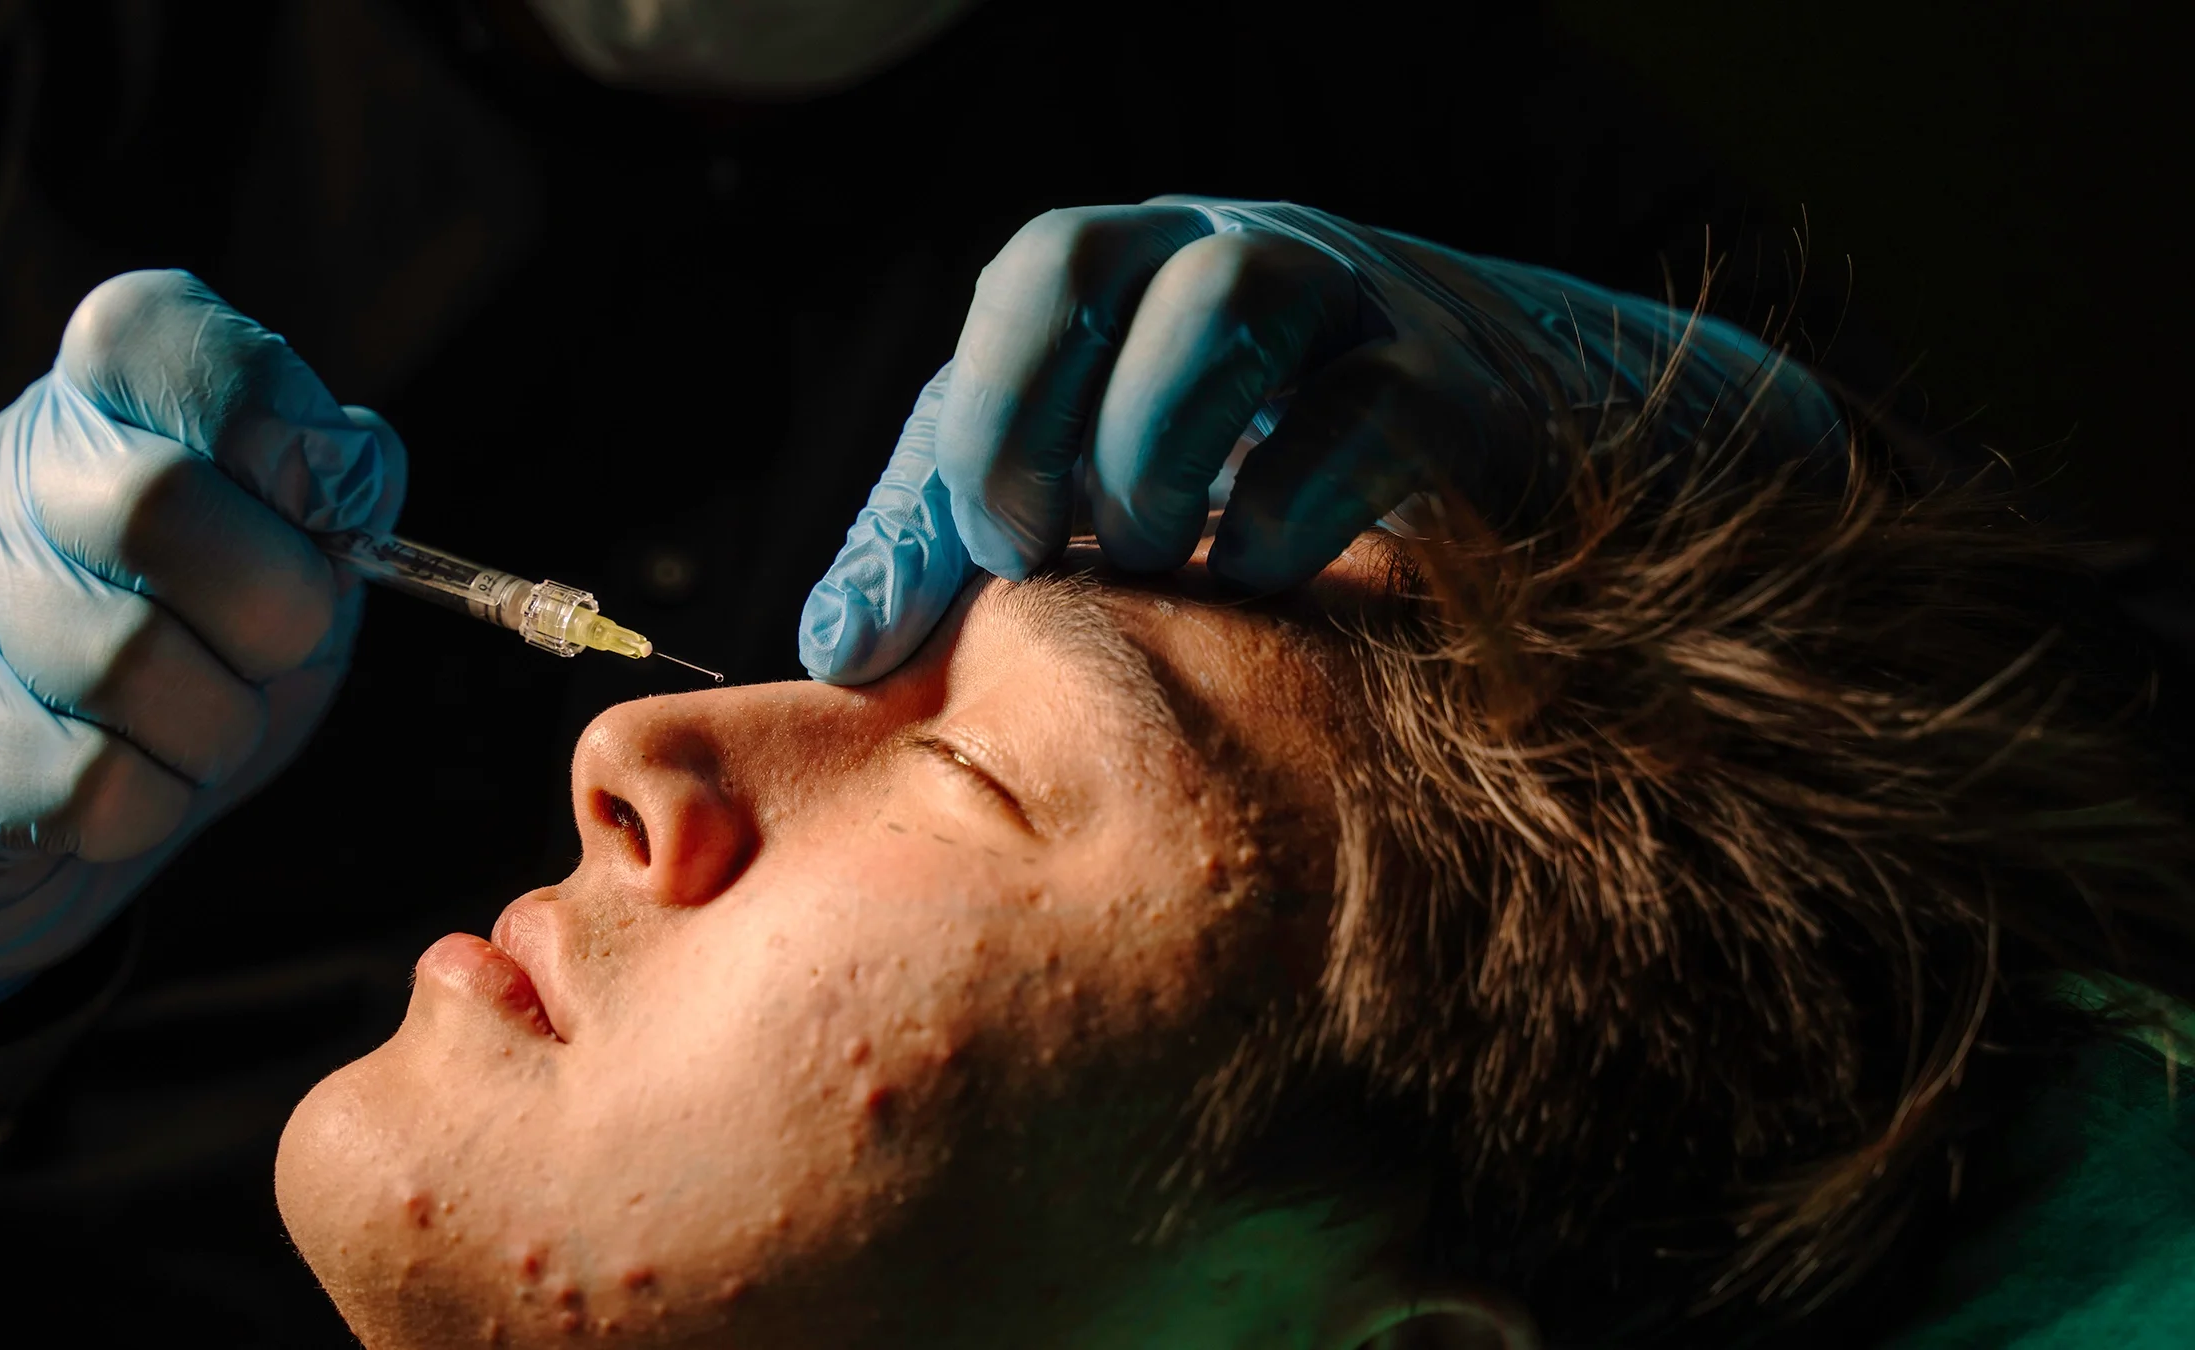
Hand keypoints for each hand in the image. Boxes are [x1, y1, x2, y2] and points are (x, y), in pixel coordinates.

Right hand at [0, 271, 405, 1034]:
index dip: (269, 412)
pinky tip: (146, 786)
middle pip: (159, 501)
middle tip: (279, 647)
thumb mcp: (286, 558)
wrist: (30, 816)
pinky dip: (161, 803)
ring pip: (131, 662)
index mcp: (88, 409)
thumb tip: (350, 462)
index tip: (323, 506)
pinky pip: (98, 784)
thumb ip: (333, 496)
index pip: (152, 329)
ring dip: (222, 724)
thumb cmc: (187, 660)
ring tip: (206, 728)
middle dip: (274, 602)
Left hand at [798, 199, 1836, 682]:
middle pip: (1084, 256)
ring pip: (1222, 301)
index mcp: (1140, 277)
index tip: (962, 566)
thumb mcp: (1106, 499)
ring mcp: (1353, 306)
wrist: (1531, 470)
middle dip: (1024, 419)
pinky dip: (1280, 517)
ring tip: (1153, 570)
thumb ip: (966, 554)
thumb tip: (836, 647)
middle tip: (1031, 561)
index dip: (968, 419)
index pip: (1023, 285)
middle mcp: (1234, 256)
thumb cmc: (1271, 487)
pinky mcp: (1455, 390)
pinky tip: (1256, 590)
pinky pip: (1362, 415)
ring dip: (1150, 457)